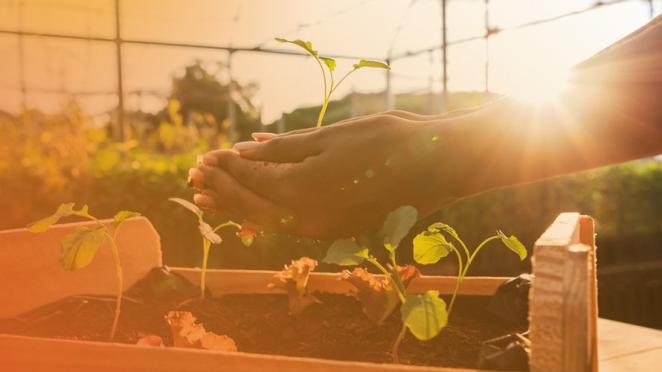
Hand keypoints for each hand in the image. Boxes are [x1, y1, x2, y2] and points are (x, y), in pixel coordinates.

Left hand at [190, 112, 469, 237]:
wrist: (436, 167)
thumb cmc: (385, 142)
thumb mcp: (329, 137)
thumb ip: (283, 149)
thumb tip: (245, 149)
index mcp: (300, 191)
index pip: (250, 179)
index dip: (226, 167)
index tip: (206, 156)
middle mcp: (307, 219)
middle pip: (252, 206)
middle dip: (222, 190)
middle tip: (195, 178)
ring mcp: (323, 230)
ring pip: (269, 220)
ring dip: (240, 205)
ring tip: (212, 196)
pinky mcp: (338, 231)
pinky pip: (291, 225)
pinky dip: (268, 213)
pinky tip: (256, 208)